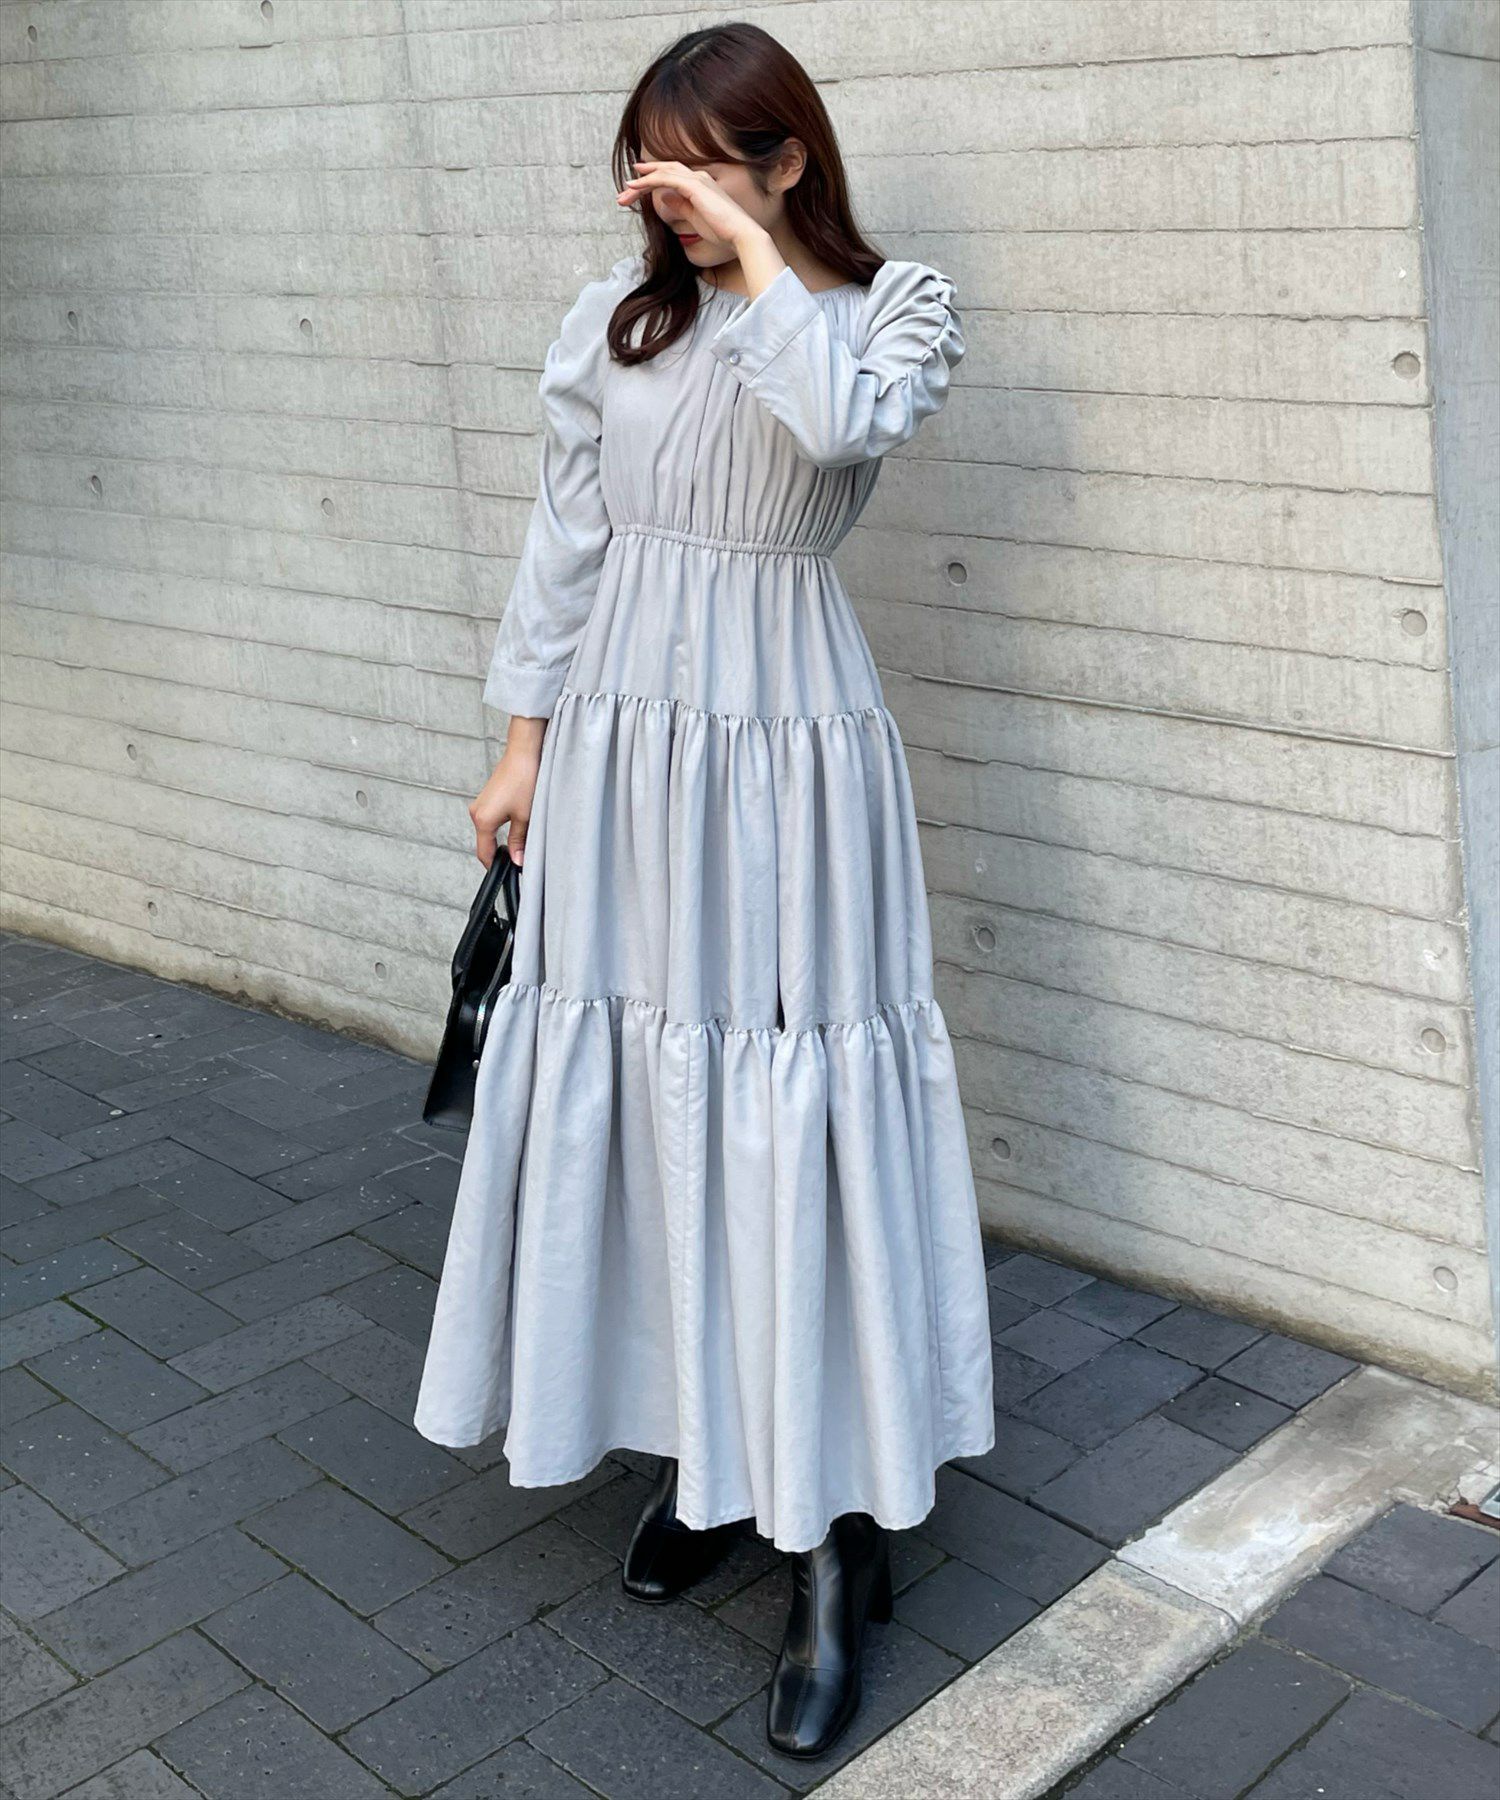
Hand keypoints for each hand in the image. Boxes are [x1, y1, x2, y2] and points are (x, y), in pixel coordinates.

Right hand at [470, 730, 543, 867]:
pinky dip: (500, 828)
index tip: (508, 874)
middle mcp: (476, 813)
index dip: (496, 867)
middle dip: (500, 854)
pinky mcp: (487, 798)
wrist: (523, 753)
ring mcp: (480, 805)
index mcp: (483, 820)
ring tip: (519, 844)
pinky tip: (516, 826)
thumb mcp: (525, 817)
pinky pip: (490, 820)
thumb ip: (519, 841)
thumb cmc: (524, 780)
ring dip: (501, 840)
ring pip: (488, 832)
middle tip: (518, 861)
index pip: (484, 854)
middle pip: (485, 844)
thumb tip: (518, 860)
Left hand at [616, 159, 768, 252]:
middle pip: (665, 172)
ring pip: (662, 174)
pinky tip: (635, 186)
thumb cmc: (723, 232)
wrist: (740, 235)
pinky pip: (665, 180)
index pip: (672, 176)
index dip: (654, 177)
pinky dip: (648, 181)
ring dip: (641, 182)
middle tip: (626, 188)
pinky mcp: (694, 187)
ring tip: (625, 191)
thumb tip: (665, 197)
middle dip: (644, 178)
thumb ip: (680, 206)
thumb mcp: (695, 218)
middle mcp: (698, 178)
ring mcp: (696, 180)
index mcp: (701, 185)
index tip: (637, 183)